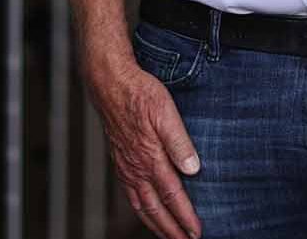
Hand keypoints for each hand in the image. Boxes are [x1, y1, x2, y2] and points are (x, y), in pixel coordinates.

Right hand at [90, 62, 203, 238]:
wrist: (109, 83)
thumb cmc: (139, 93)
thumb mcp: (166, 112)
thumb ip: (180, 142)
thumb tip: (194, 168)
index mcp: (150, 158)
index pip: (172, 196)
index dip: (185, 217)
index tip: (197, 232)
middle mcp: (136, 168)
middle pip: (155, 209)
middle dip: (171, 230)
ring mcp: (126, 167)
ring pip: (140, 206)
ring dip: (155, 224)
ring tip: (168, 235)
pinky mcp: (120, 161)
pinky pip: (130, 194)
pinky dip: (140, 210)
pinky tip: (146, 210)